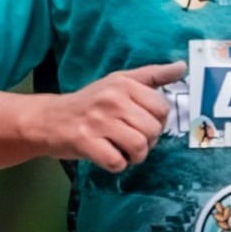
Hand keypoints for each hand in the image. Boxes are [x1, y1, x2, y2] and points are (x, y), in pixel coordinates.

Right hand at [37, 61, 184, 171]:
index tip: (142, 123)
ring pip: (139, 147)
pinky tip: (107, 155)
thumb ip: (152, 75)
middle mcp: (112, 100)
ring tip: (121, 149)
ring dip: (134, 156)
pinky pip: (117, 162)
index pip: (162, 108)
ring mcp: (98, 121)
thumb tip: (181, 66)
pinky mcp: (86, 142)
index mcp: (123, 84)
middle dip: (147, 141)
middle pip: (153, 130)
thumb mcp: (119, 81)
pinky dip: (116, 165)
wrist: (48, 119)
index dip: (157, 122)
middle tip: (130, 138)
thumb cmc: (89, 103)